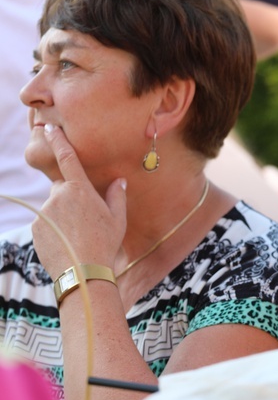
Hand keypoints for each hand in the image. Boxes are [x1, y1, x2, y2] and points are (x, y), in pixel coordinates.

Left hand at [31, 124, 126, 278]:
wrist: (83, 271)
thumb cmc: (105, 243)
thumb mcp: (118, 218)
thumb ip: (117, 195)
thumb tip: (119, 181)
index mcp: (80, 189)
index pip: (67, 157)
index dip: (58, 140)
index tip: (49, 128)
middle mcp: (58, 196)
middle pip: (64, 190)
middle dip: (73, 200)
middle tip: (88, 222)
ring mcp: (44, 212)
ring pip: (55, 208)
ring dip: (65, 217)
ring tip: (80, 237)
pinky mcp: (35, 227)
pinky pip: (47, 223)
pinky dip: (56, 229)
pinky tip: (69, 243)